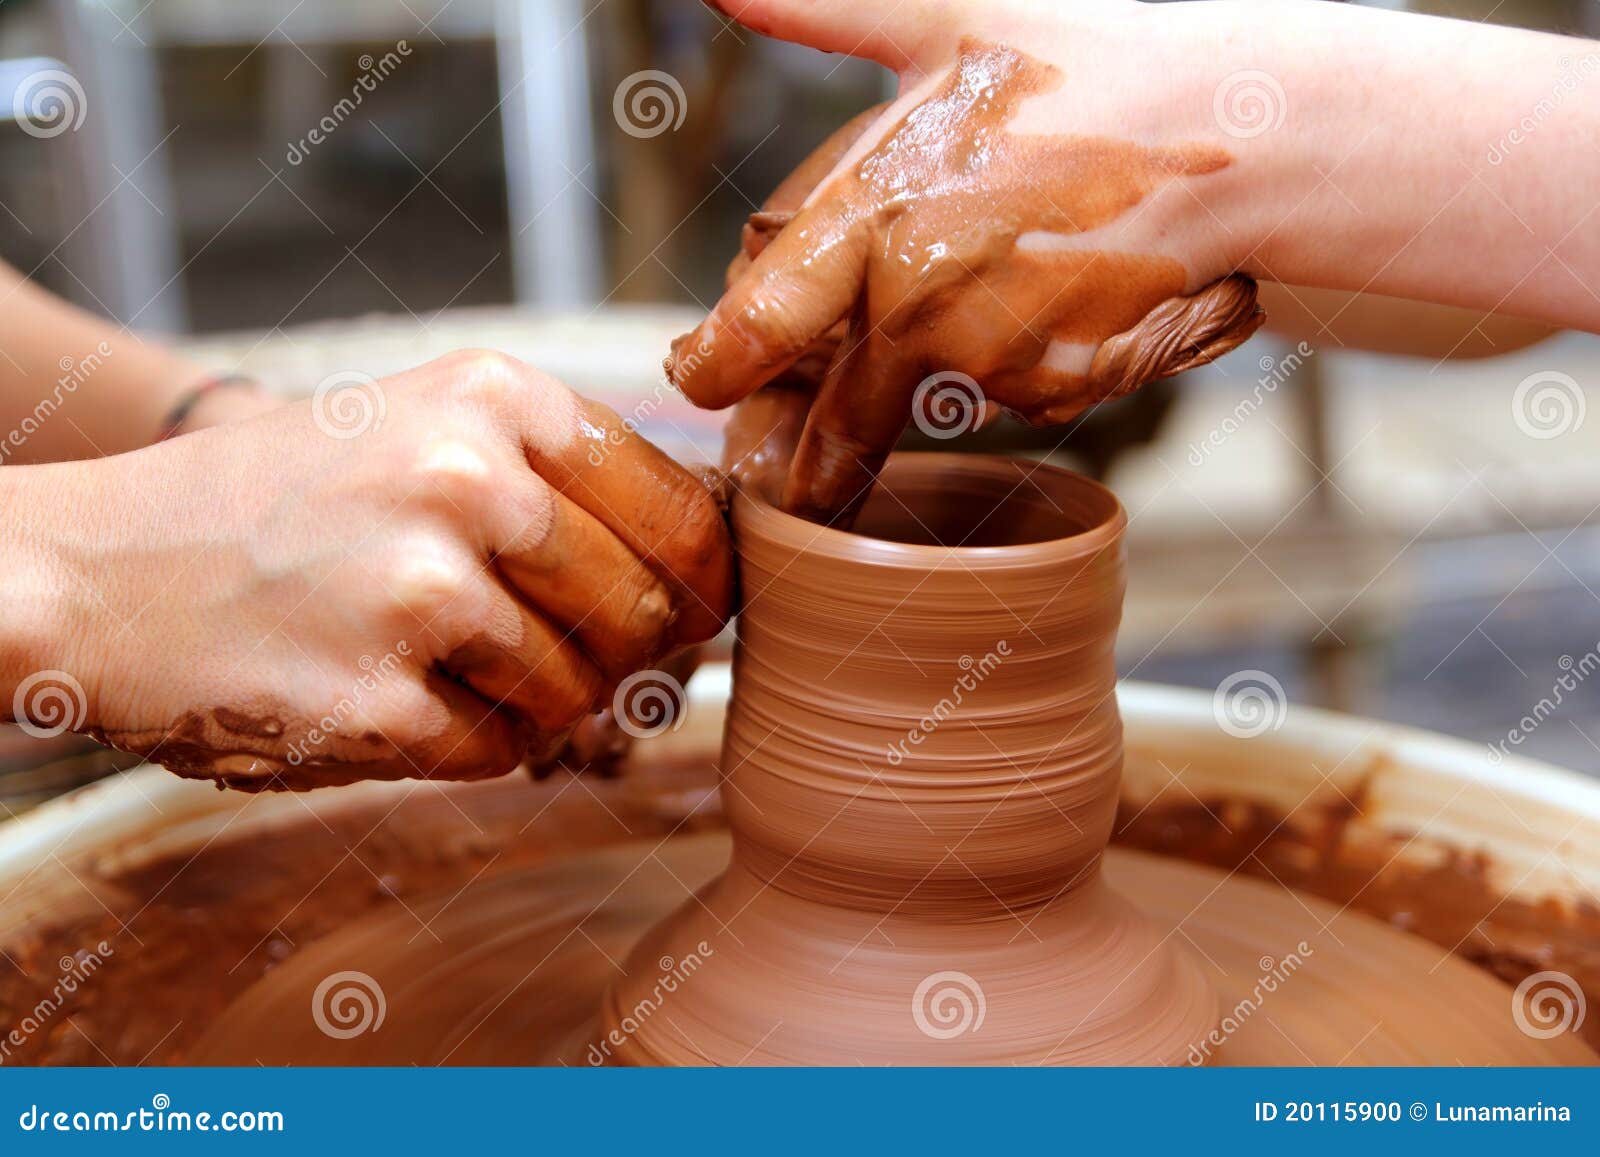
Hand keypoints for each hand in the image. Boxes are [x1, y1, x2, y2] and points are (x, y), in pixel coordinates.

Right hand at [19, 350, 730, 789]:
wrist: (102, 570)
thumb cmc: (288, 502)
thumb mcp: (429, 428)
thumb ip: (569, 476)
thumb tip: (718, 561)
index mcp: (496, 396)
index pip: (683, 514)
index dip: (698, 580)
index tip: (683, 609)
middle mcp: (468, 479)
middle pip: (647, 613)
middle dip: (618, 650)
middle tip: (548, 645)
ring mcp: (421, 593)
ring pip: (580, 693)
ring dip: (535, 700)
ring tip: (443, 661)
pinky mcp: (378, 701)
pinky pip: (499, 751)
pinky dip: (466, 743)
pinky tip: (392, 694)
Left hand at [675, 0, 1262, 523]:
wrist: (1234, 133)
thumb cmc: (1084, 66)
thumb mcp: (942, 23)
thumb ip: (820, 10)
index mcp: (877, 215)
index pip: (757, 327)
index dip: (715, 365)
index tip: (695, 375)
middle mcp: (926, 303)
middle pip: (828, 414)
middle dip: (797, 447)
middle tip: (770, 464)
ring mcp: (995, 359)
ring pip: (912, 403)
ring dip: (899, 397)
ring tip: (935, 337)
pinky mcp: (1055, 393)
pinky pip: (993, 399)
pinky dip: (992, 372)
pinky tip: (1025, 307)